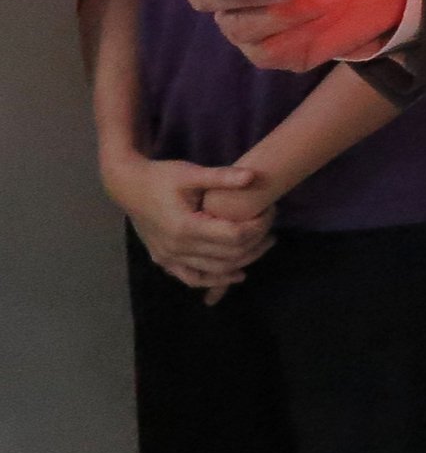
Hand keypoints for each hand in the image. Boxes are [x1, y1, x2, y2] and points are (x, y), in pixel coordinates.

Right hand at [103, 154, 273, 297]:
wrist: (127, 187)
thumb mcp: (191, 173)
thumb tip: (252, 177)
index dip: (258, 226)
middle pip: (229, 255)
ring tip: (264, 245)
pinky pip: (193, 278)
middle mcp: (177, 248)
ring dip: (243, 261)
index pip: (234, 235)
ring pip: (215, 270)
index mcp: (185, 226)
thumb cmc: (161, 177)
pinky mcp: (164, 261)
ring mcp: (169, 258)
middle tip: (272, 227)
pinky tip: (236, 274)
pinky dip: (215, 279)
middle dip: (256, 242)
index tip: (270, 211)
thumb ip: (221, 177)